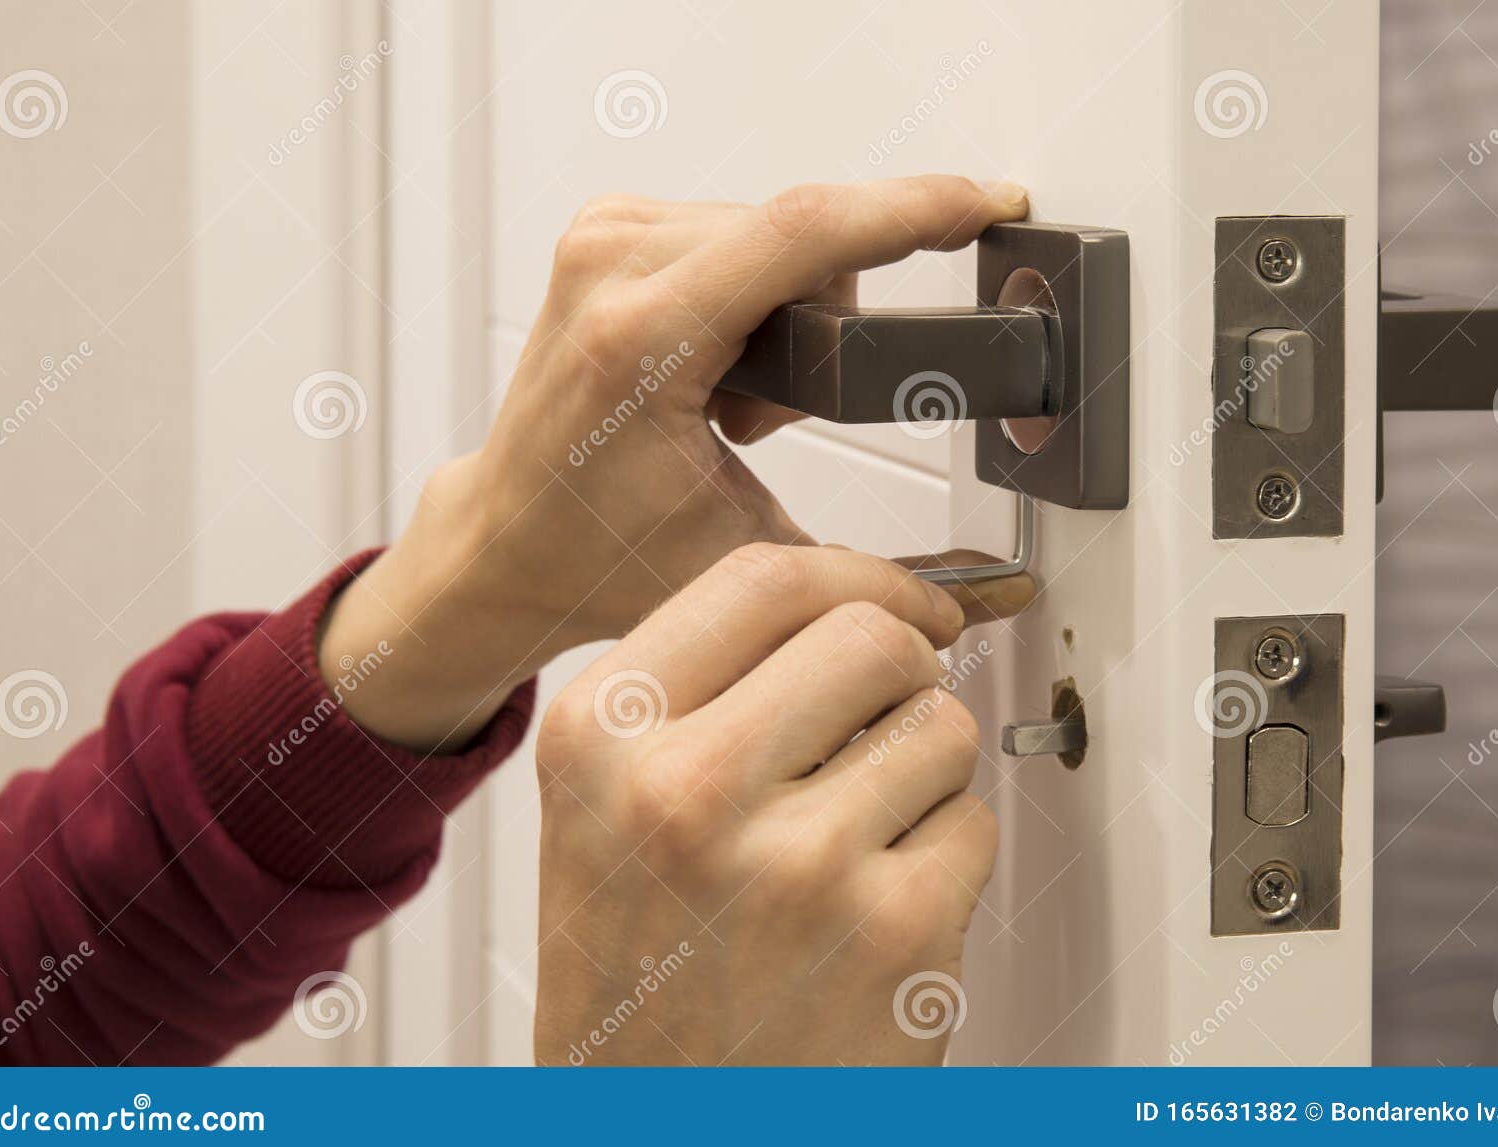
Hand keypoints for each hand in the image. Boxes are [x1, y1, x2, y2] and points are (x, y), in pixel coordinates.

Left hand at [319, 176, 1030, 749]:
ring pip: (776, 229)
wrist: (508, 537)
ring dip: (786, 312)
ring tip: (723, 402)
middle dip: (826, 327)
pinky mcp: (606, 228)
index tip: (985, 203)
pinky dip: (751, 291)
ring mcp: (603, 238)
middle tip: (757, 418)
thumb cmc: (596, 551)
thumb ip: (876, 575)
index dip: (914, 210)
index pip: (804, 236)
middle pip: (804, 240)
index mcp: (640, 340)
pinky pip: (738, 228)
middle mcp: (611, 267)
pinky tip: (705, 364)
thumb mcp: (748, 562)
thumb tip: (988, 592)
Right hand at [533, 544, 997, 1065]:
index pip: (763, 578)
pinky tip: (880, 907)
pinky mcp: (895, 935)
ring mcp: (799, 863)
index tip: (897, 599)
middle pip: (870, 633)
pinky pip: (975, 823)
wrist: (664, 1137)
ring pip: (942, 724)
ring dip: (925, 769)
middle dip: (903, 665)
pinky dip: (947, 855)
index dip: (857, 576)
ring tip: (861, 838)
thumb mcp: (604, 814)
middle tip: (888, 712)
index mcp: (603, 741)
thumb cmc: (638, 990)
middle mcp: (689, 790)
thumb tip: (840, 607)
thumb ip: (696, 696)